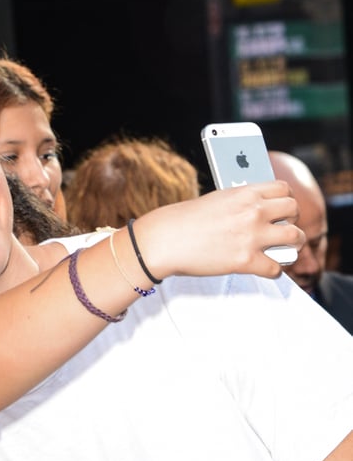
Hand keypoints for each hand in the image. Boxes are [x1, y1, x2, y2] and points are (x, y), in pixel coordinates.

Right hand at [133, 180, 304, 281]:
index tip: (282, 210)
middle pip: (294, 210)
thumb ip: (241, 202)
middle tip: (283, 229)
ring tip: (284, 250)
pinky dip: (274, 271)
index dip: (286, 201)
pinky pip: (276, 268)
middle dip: (292, 221)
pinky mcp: (245, 261)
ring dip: (292, 245)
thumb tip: (255, 209)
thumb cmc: (184, 220)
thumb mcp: (217, 199)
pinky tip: (265, 268)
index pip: (284, 190)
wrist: (166, 240)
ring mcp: (252, 236)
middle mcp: (253, 212)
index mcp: (246, 193)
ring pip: (294, 237)